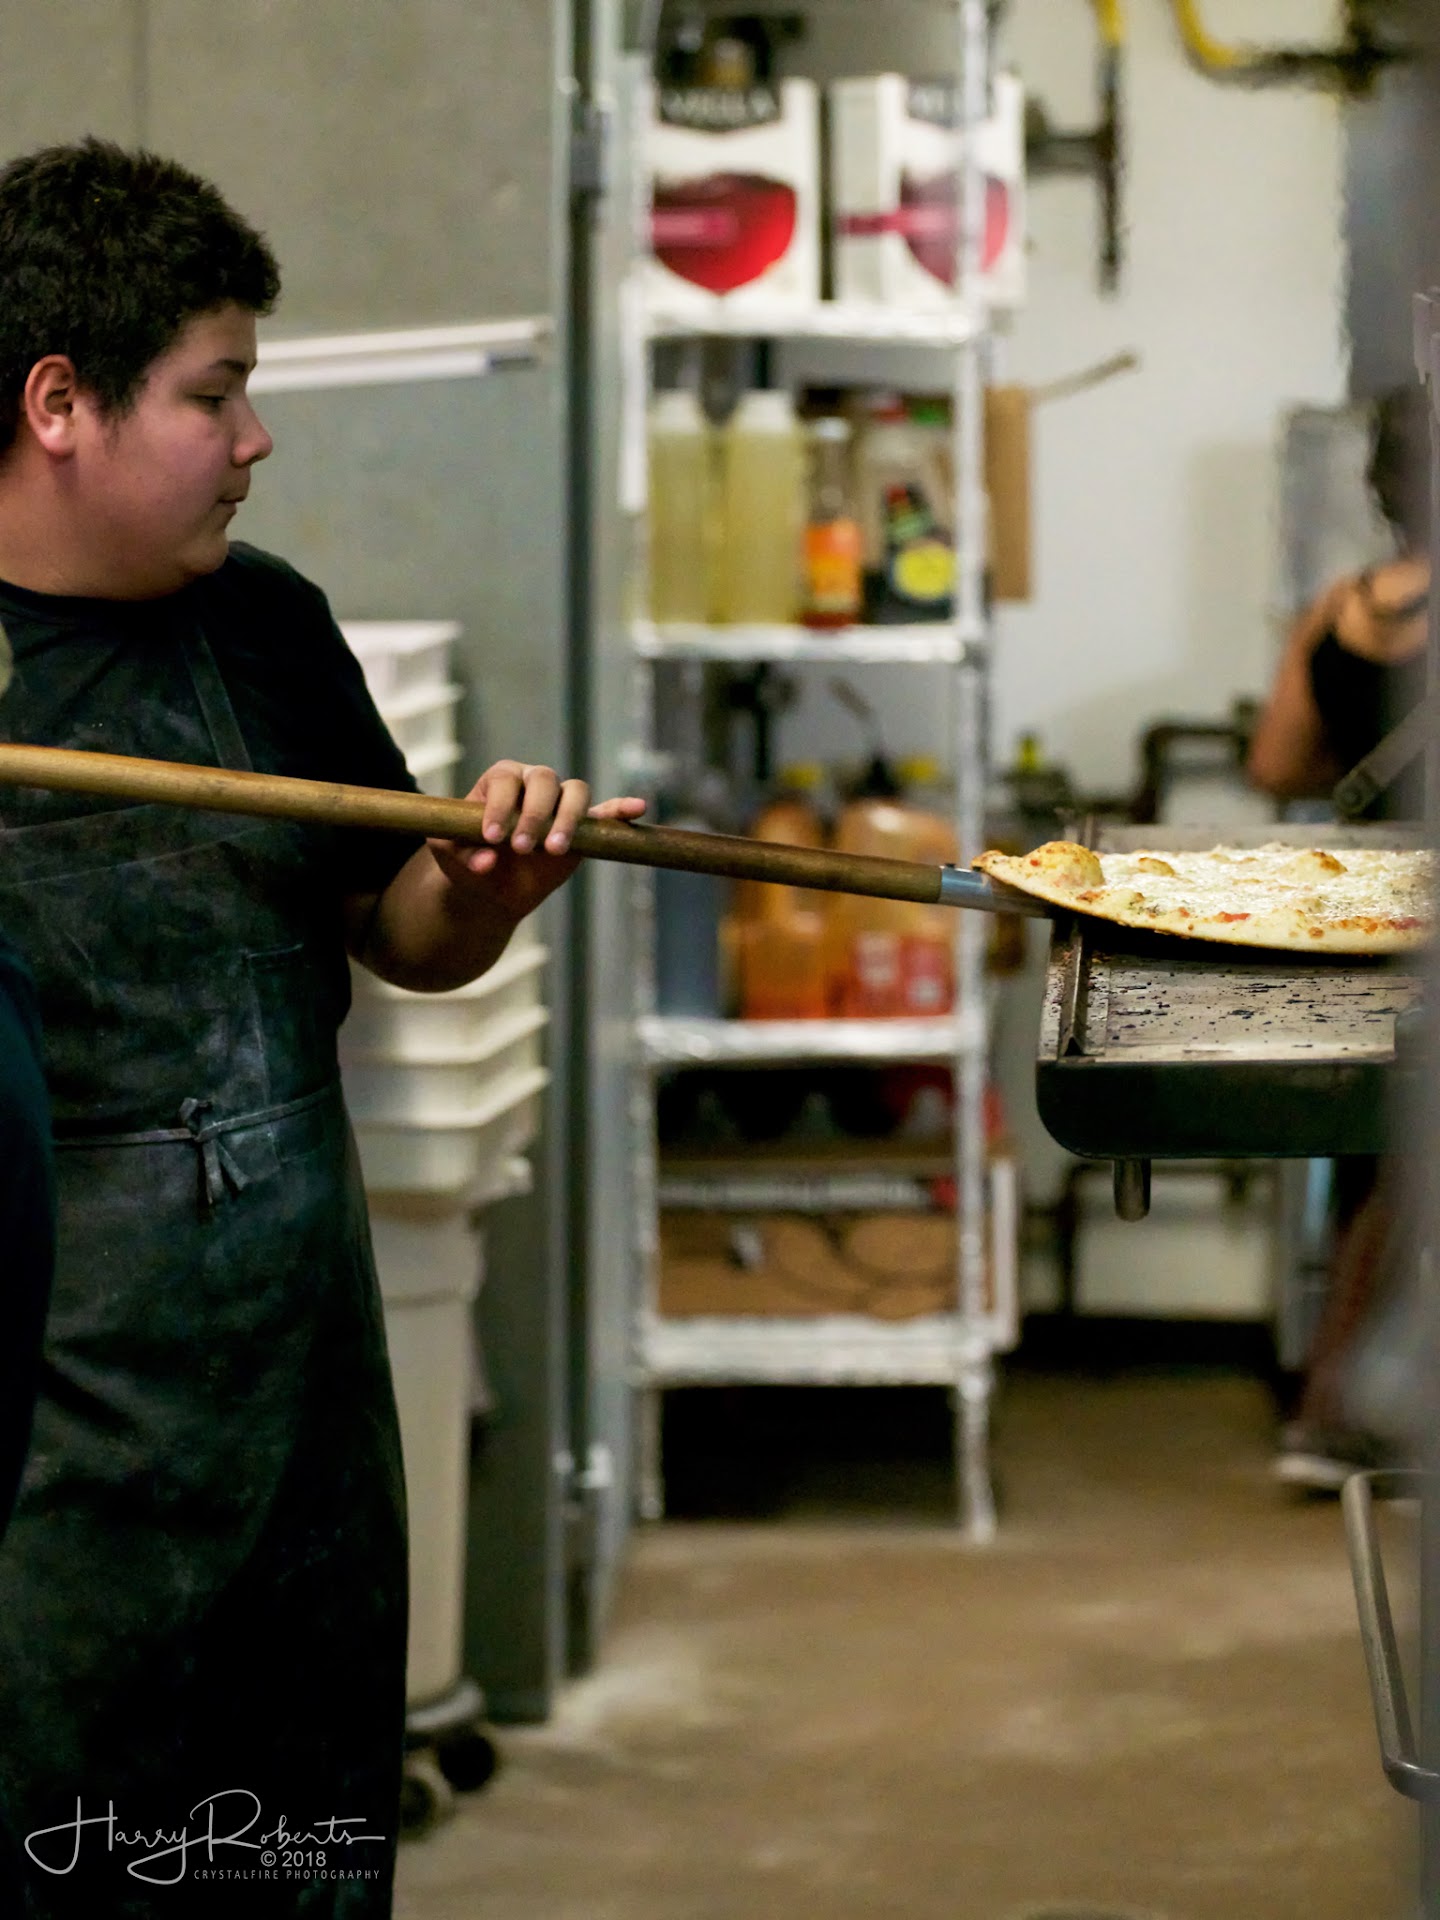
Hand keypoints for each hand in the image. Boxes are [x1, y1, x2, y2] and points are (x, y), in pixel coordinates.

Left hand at [426, 759, 646, 920]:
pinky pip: (606, 813)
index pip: (505, 780)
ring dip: (568, 817)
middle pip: (543, 779)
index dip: (499, 805)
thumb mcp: (449, 855)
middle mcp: (533, 783)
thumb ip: (462, 854)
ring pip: (575, 792)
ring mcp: (561, 803)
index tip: (491, 837)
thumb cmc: (466, 859)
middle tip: (520, 848)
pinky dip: (621, 809)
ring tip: (554, 849)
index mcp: (500, 781)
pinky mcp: (583, 827)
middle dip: (533, 814)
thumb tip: (486, 861)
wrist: (490, 887)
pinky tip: (636, 809)